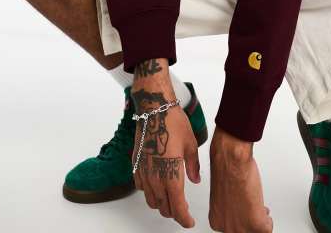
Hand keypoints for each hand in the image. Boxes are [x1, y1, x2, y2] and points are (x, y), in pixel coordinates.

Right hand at [131, 74, 200, 227]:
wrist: (153, 108)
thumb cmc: (173, 122)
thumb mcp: (190, 144)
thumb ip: (192, 166)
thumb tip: (195, 179)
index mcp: (171, 174)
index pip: (177, 207)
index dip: (184, 218)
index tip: (189, 222)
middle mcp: (155, 177)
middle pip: (163, 207)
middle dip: (174, 212)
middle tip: (182, 209)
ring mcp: (143, 171)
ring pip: (151, 200)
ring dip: (161, 203)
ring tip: (171, 199)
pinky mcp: (136, 164)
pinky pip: (141, 187)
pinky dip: (149, 191)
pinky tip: (156, 184)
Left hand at [208, 126, 272, 231]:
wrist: (231, 162)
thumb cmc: (226, 170)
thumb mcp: (223, 194)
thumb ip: (229, 205)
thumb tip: (237, 204)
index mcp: (216, 221)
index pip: (233, 229)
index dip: (243, 219)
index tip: (246, 215)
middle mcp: (226, 228)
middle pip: (244, 231)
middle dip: (252, 220)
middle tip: (256, 211)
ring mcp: (241, 228)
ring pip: (255, 231)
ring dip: (260, 220)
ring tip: (260, 210)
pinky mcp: (255, 224)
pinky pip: (267, 230)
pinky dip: (268, 221)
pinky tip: (265, 211)